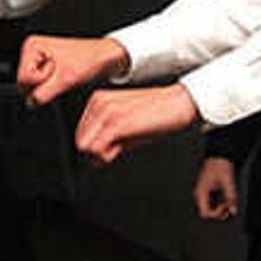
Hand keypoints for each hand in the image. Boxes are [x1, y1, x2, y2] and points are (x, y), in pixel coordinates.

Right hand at [17, 34, 126, 107]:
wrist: (105, 58)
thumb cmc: (89, 60)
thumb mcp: (65, 79)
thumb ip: (44, 93)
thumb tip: (32, 102)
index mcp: (33, 46)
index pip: (23, 78)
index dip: (40, 82)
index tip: (56, 73)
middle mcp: (33, 51)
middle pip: (25, 83)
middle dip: (43, 85)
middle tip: (61, 75)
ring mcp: (39, 60)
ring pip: (32, 86)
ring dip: (48, 87)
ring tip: (63, 76)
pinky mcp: (45, 68)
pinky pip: (41, 85)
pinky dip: (52, 87)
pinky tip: (62, 79)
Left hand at [74, 84, 200, 164]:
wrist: (180, 103)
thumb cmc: (158, 115)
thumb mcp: (127, 125)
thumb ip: (107, 138)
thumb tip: (94, 160)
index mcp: (98, 100)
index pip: (80, 134)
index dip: (93, 149)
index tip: (108, 153)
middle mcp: (98, 103)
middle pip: (80, 141)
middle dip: (95, 154)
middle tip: (116, 152)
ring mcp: (107, 112)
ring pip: (85, 147)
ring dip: (102, 156)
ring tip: (122, 147)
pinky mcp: (117, 123)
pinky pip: (98, 150)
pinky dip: (108, 156)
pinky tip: (124, 148)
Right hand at [192, 155, 240, 219]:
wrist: (220, 153)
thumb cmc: (220, 164)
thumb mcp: (227, 182)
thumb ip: (230, 197)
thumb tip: (233, 210)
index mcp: (201, 193)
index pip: (205, 213)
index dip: (216, 213)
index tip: (225, 206)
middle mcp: (201, 194)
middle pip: (207, 212)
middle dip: (219, 212)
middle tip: (229, 206)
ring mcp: (204, 192)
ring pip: (210, 208)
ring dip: (220, 208)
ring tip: (228, 203)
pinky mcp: (209, 190)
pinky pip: (213, 202)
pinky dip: (220, 203)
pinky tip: (226, 199)